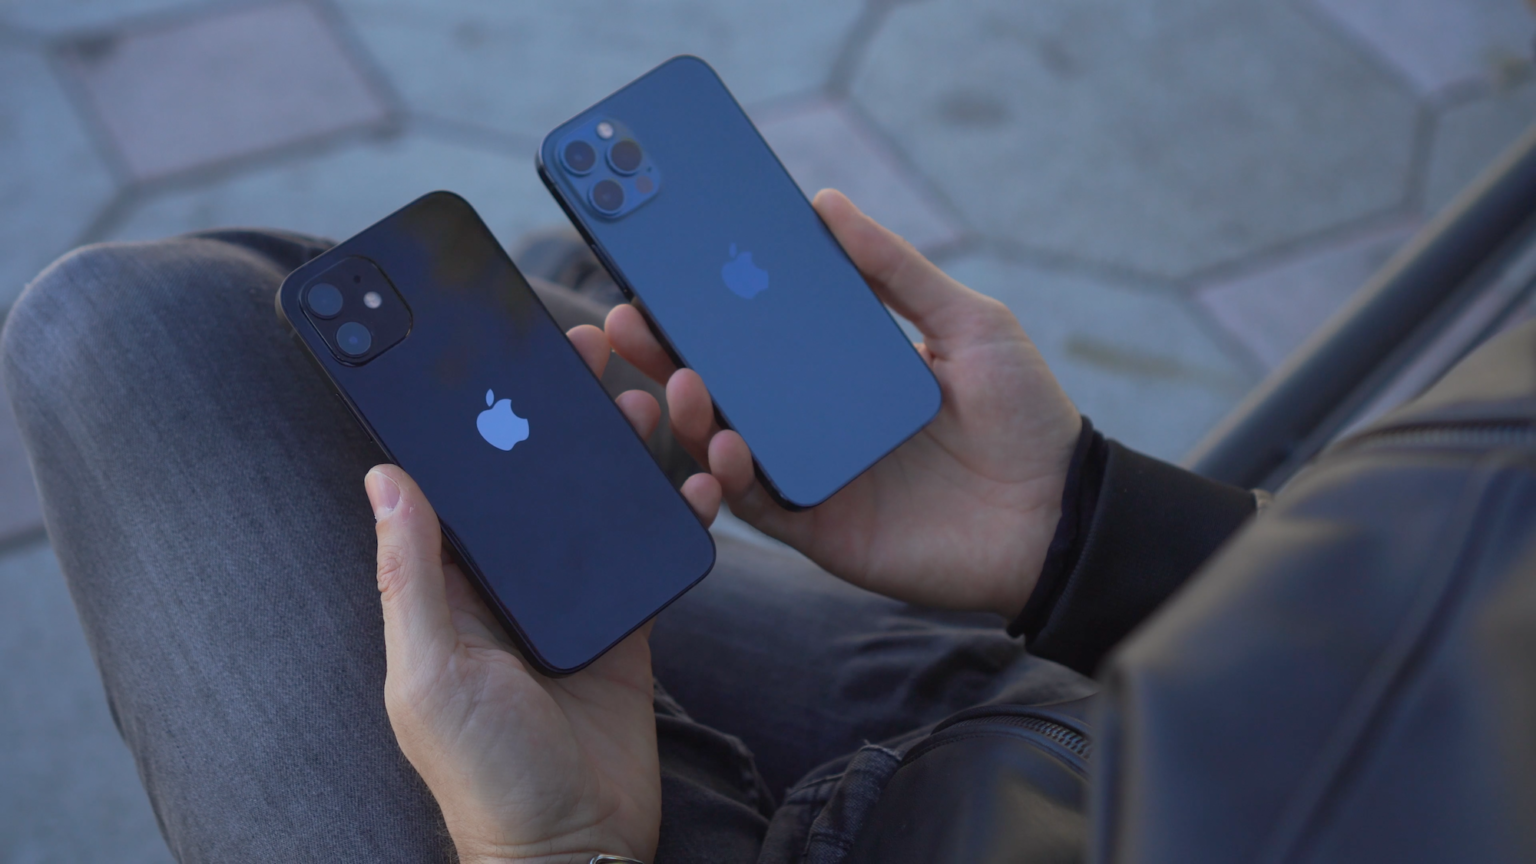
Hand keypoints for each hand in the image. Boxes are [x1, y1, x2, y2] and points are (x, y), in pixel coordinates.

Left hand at [365, 326, 718, 863]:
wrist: (576, 848)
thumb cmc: (485, 779)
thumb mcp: (431, 675)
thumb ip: (413, 579)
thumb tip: (385, 480)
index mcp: (448, 591)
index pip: (456, 486)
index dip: (474, 421)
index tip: (493, 356)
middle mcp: (506, 588)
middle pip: (533, 481)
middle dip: (560, 416)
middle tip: (590, 351)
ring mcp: (569, 603)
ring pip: (595, 505)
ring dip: (622, 451)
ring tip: (650, 398)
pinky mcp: (624, 623)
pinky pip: (647, 551)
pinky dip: (672, 511)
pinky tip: (696, 477)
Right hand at [606, 189, 1080, 619]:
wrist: (1064, 517)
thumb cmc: (1027, 415)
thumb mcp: (968, 323)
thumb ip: (896, 269)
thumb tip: (826, 202)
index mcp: (842, 369)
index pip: (759, 332)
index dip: (707, 305)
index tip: (660, 269)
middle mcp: (817, 421)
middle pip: (726, 386)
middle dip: (668, 354)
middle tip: (625, 320)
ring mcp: (815, 476)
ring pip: (727, 445)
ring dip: (691, 413)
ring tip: (676, 380)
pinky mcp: (823, 530)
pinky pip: (760, 505)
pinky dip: (733, 479)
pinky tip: (726, 446)